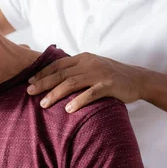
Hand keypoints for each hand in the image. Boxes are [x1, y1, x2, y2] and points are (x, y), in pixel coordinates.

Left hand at [27, 52, 146, 111]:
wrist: (137, 79)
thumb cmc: (111, 76)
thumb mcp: (92, 67)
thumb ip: (76, 70)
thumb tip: (54, 79)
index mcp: (83, 58)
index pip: (58, 64)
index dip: (42, 73)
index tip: (29, 81)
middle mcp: (89, 63)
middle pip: (61, 73)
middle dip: (43, 83)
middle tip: (29, 92)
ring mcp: (99, 74)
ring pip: (72, 83)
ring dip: (56, 93)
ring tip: (44, 104)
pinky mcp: (109, 85)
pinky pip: (91, 93)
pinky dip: (78, 101)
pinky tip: (68, 109)